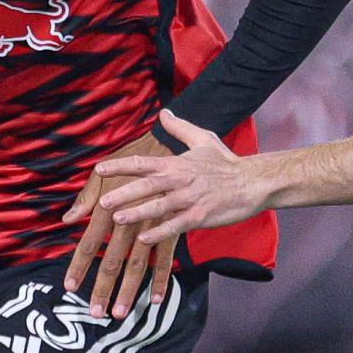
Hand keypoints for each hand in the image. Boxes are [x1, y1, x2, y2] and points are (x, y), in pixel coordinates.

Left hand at [69, 112, 268, 316]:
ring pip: (159, 207)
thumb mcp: (203, 139)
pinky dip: (160, 233)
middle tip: (102, 201)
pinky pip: (176, 226)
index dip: (120, 165)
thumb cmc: (226, 163)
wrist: (253, 182)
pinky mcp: (200, 216)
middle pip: (147, 186)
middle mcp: (180, 180)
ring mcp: (190, 199)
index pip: (143, 162)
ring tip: (117, 219)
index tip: (99, 169)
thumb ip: (180, 128)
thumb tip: (164, 112)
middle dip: (123, 193)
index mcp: (176, 163)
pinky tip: (144, 240)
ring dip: (137, 213)